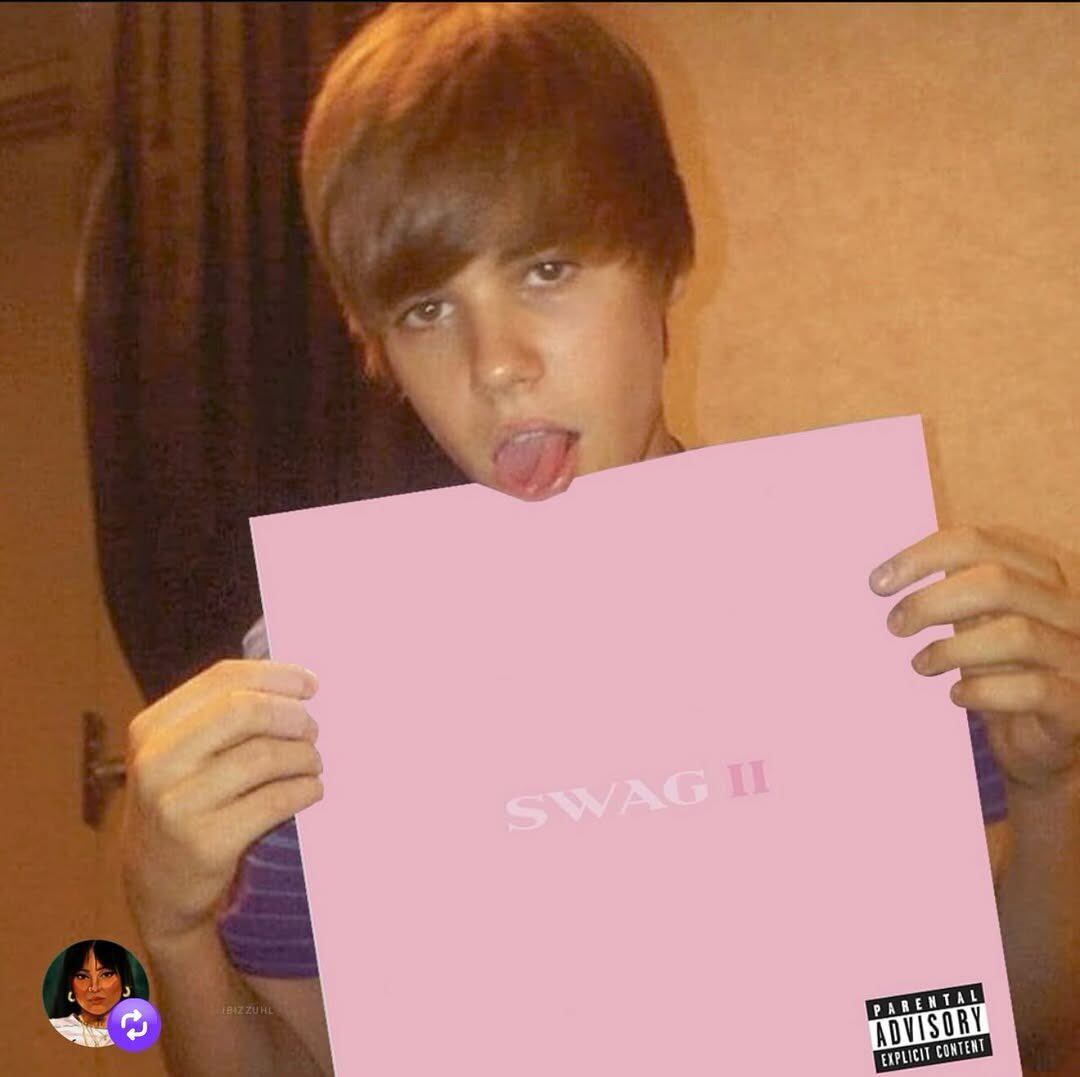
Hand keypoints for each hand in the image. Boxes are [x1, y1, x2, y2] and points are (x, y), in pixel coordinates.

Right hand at [121, 660, 322, 946]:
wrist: (155, 888)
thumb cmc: (184, 804)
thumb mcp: (180, 755)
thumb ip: (222, 717)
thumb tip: (298, 685)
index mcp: (151, 728)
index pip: (223, 679)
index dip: (276, 676)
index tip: (311, 685)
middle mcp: (157, 762)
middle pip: (245, 711)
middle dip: (292, 715)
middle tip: (312, 729)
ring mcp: (177, 805)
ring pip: (264, 756)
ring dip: (304, 756)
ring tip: (313, 763)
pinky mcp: (205, 843)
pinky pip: (274, 800)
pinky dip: (305, 789)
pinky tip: (311, 789)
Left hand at [869, 526, 1079, 790]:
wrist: (1043, 738)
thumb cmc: (1003, 668)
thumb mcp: (977, 621)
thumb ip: (951, 592)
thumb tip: (886, 577)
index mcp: (1042, 573)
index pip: (980, 542)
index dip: (923, 557)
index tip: (878, 582)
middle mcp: (1070, 606)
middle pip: (999, 583)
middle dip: (932, 602)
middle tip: (894, 625)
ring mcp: (1079, 654)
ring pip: (1017, 635)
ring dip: (953, 649)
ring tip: (920, 664)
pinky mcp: (1076, 702)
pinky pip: (1033, 689)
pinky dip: (984, 691)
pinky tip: (956, 696)